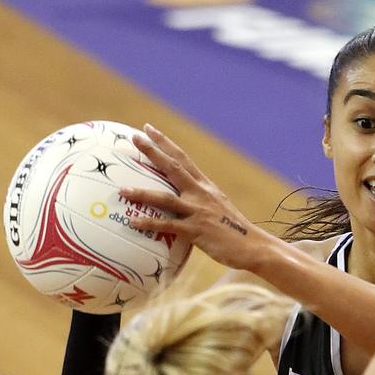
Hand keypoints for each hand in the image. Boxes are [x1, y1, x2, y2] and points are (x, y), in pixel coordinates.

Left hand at [122, 124, 267, 270]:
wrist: (252, 244)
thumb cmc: (233, 230)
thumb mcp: (218, 208)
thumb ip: (200, 202)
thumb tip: (182, 202)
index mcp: (206, 186)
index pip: (183, 158)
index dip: (165, 143)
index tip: (149, 129)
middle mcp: (201, 193)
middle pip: (173, 167)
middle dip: (153, 151)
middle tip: (135, 137)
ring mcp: (198, 211)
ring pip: (166, 198)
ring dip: (142, 193)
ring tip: (122, 190)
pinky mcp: (196, 230)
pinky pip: (168, 226)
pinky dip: (150, 223)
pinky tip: (133, 222)